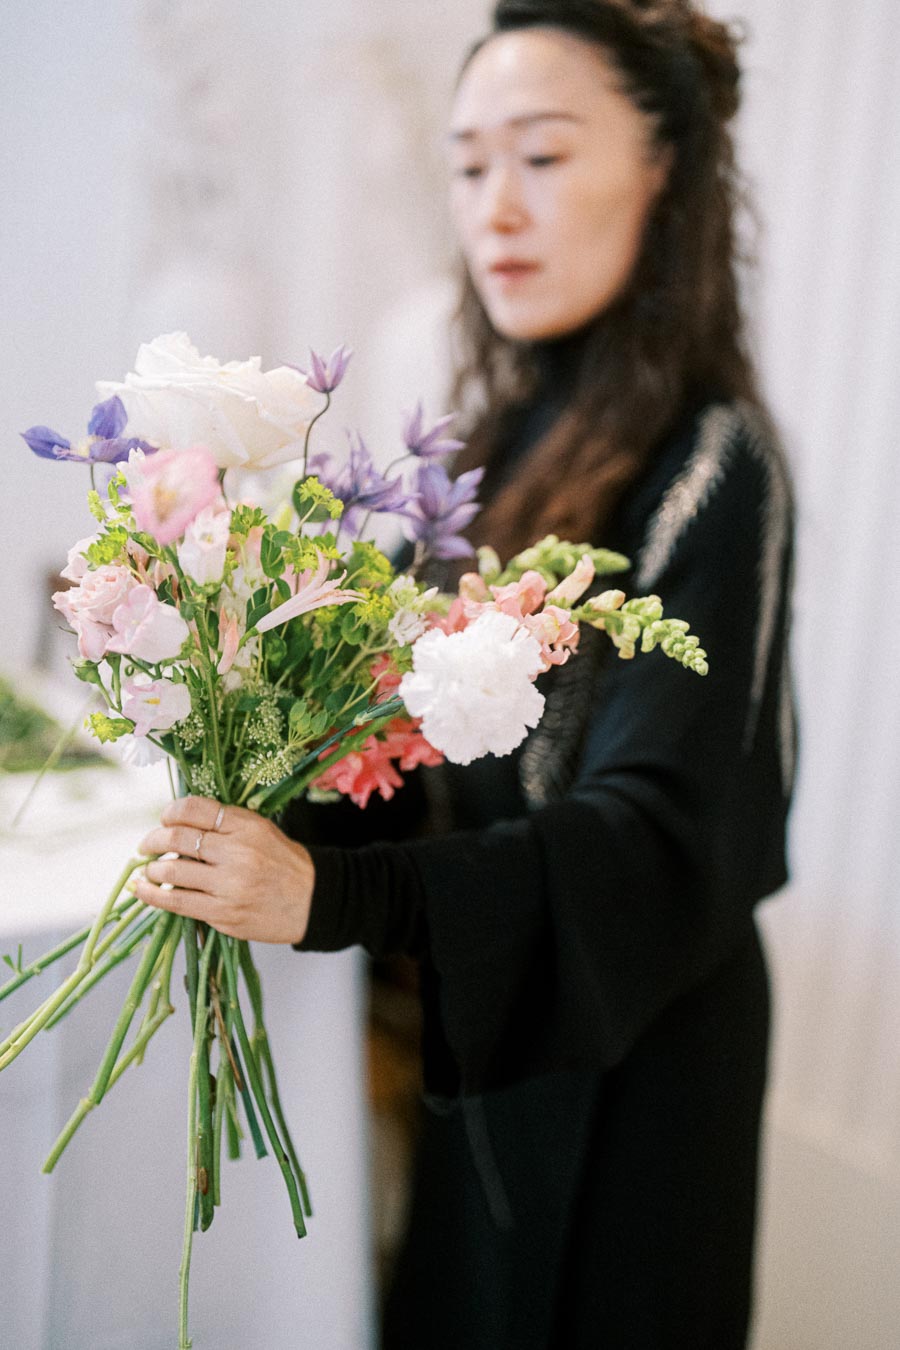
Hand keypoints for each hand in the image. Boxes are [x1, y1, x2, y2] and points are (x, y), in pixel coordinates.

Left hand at [135, 796, 314, 943]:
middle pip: (178, 838)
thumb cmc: (284, 864)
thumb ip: (225, 825)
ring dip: (152, 868)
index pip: (195, 809)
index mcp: (247, 826)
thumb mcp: (262, 831)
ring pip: (173, 870)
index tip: (163, 820)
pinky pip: (177, 902)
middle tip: (146, 845)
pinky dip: (152, 894)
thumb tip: (177, 825)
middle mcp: (237, 852)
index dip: (170, 812)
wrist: (313, 901)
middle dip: (153, 840)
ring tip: (149, 870)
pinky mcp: (223, 913)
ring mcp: (229, 885)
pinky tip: (142, 889)